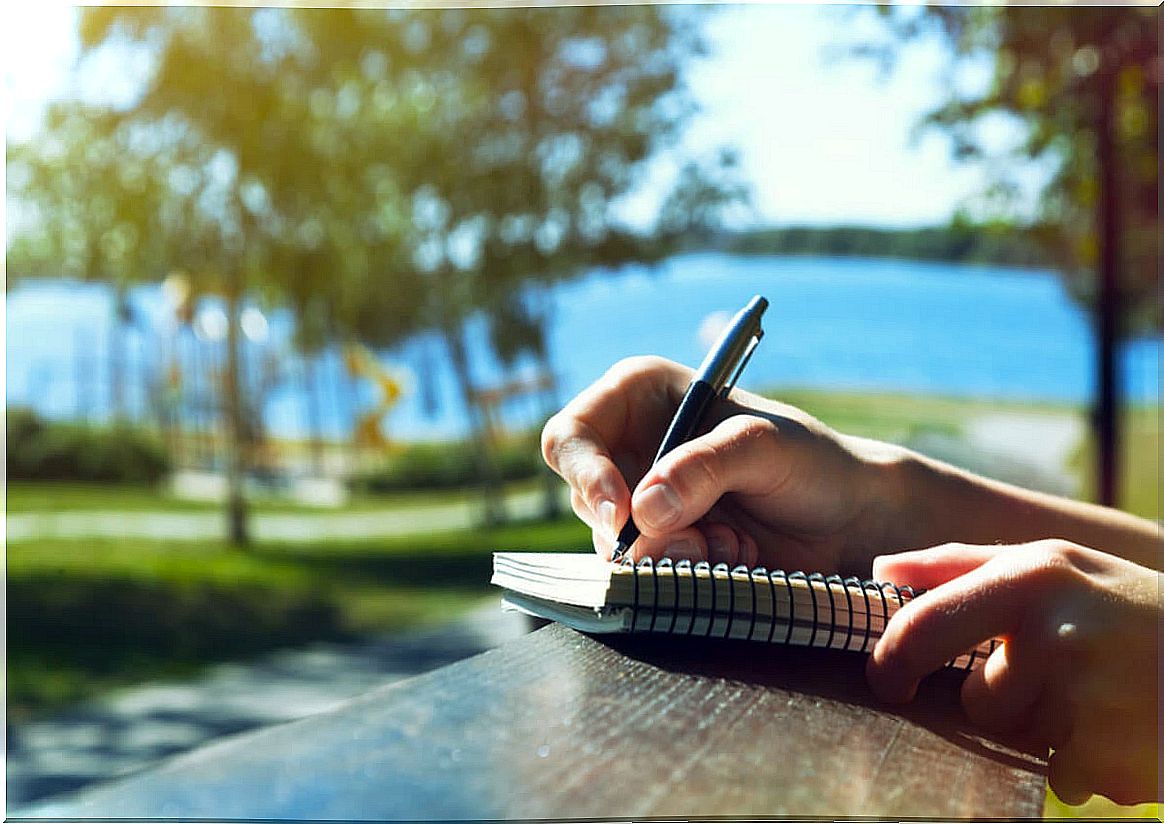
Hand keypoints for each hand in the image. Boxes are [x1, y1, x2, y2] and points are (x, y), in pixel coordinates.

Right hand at [540, 356, 897, 573]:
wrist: (845, 522)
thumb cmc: (810, 463)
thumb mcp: (763, 448)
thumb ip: (704, 468)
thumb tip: (643, 510)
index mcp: (639, 396)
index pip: (572, 433)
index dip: (585, 473)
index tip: (620, 514)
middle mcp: (628, 446)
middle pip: (583, 496)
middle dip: (637, 529)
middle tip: (698, 540)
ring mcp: (640, 500)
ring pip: (610, 542)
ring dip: (669, 553)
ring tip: (729, 545)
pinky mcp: (657, 544)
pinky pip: (641, 570)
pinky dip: (683, 571)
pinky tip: (730, 557)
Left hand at [866, 539, 1160, 805]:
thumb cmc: (1127, 606)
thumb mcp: (1054, 564)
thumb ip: (961, 566)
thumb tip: (881, 569)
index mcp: (1031, 577)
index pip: (925, 624)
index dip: (892, 658)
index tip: (886, 682)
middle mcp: (1055, 632)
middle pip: (978, 701)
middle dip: (1005, 699)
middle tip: (1065, 674)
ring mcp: (1089, 696)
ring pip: (1023, 740)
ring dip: (1054, 730)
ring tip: (1106, 693)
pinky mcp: (1113, 754)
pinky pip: (1065, 778)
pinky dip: (1090, 763)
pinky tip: (1128, 726)